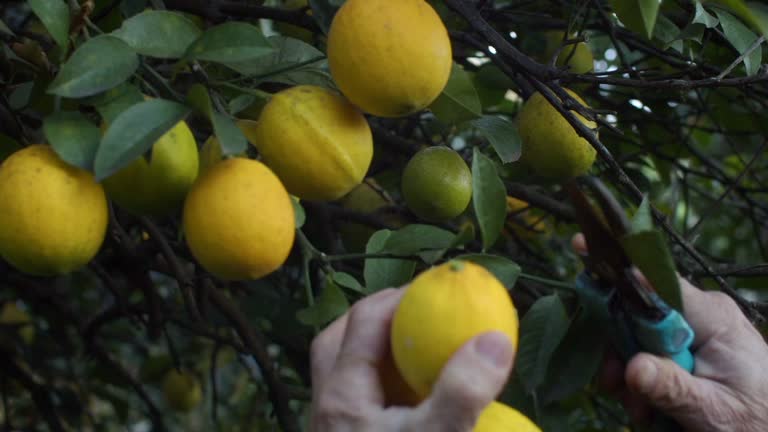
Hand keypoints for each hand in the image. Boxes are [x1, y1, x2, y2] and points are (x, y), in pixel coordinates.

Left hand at [309, 288, 514, 431]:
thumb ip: (460, 392)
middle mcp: (327, 407)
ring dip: (375, 351)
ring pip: (343, 371)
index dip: (400, 296)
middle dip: (377, 316)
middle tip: (416, 312)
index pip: (363, 321)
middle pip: (340, 340)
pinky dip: (380, 385)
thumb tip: (494, 339)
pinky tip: (410, 396)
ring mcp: (332, 427)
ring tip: (414, 349)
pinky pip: (356, 400)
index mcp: (341, 395)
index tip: (439, 287)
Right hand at [573, 234, 767, 431]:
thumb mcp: (714, 410)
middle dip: (621, 350)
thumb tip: (631, 367)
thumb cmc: (758, 421)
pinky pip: (650, 352)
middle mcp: (700, 313)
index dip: (618, 270)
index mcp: (711, 315)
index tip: (581, 246)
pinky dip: (642, 379)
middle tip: (615, 387)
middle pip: (637, 313)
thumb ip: (672, 387)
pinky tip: (649, 407)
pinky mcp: (688, 347)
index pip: (656, 281)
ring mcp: (693, 329)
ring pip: (638, 337)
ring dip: (630, 373)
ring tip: (641, 410)